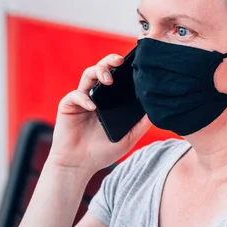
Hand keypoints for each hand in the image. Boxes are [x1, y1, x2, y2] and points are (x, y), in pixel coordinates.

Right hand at [49, 54, 150, 175]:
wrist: (79, 166)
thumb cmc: (102, 152)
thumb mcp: (128, 138)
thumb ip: (141, 124)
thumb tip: (158, 111)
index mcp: (110, 100)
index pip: (117, 77)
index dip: (124, 67)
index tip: (136, 63)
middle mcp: (96, 95)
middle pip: (102, 69)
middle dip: (109, 61)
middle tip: (119, 60)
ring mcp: (82, 99)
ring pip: (88, 75)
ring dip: (98, 72)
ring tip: (108, 80)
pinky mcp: (68, 106)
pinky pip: (75, 96)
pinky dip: (84, 99)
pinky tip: (93, 107)